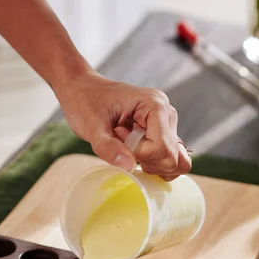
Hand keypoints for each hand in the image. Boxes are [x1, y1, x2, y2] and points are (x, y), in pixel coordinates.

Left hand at [55, 72, 191, 179]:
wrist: (82, 91)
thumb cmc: (86, 102)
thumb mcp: (91, 126)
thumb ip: (108, 147)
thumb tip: (129, 166)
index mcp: (155, 105)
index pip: (162, 146)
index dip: (140, 155)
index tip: (118, 140)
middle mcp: (166, 114)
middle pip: (172, 157)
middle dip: (147, 161)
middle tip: (123, 145)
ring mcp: (166, 126)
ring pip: (175, 161)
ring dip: (151, 164)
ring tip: (128, 148)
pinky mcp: (161, 135)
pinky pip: (168, 159)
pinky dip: (152, 164)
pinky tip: (133, 152)